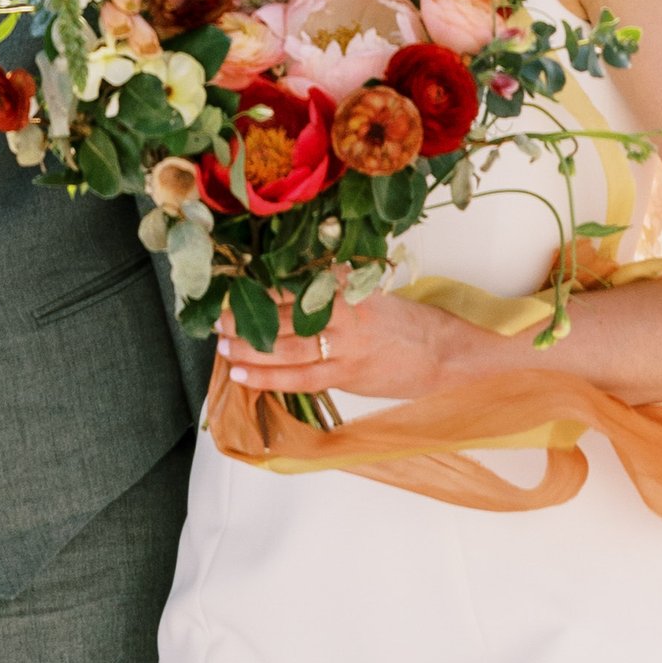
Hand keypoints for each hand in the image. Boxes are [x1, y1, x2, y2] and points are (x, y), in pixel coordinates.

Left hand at [218, 288, 479, 398]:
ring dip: (249, 346)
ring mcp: (344, 345)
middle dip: (247, 317)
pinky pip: (298, 377)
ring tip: (222, 345)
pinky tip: (242, 374)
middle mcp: (343, 312)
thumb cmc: (405, 325)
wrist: (443, 354)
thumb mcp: (371, 294)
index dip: (261, 288)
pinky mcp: (346, 374)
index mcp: (347, 287)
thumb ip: (334, 291)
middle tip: (218, 317)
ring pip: (285, 346)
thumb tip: (293, 287)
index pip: (294, 285)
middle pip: (284, 314)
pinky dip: (267, 376)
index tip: (235, 287)